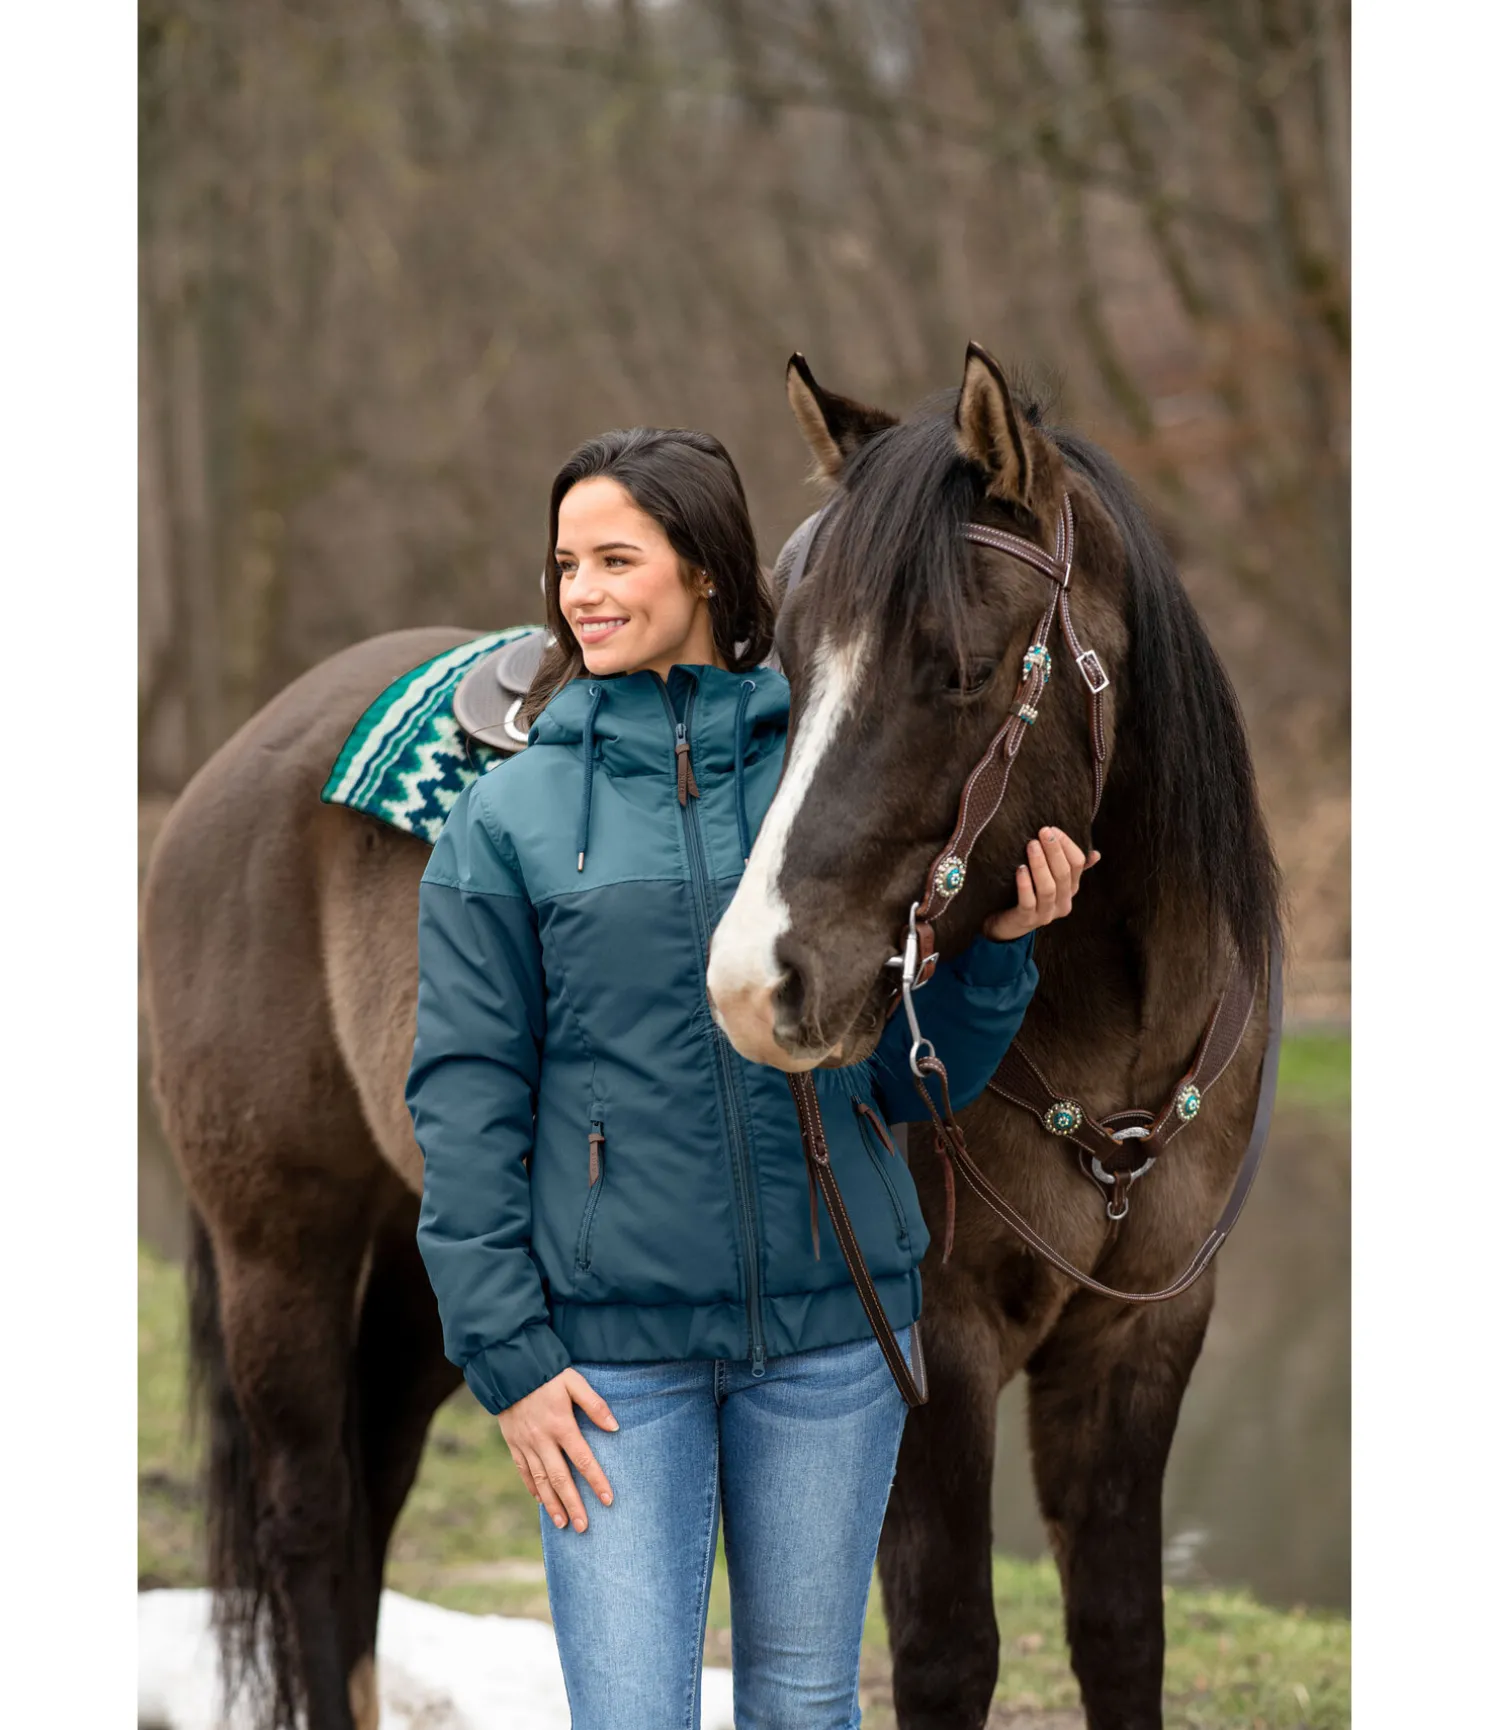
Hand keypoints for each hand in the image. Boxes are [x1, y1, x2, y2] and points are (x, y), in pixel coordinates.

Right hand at [496, 1367, 618, 1531]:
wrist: (509, 1368)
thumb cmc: (547, 1374)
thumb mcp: (574, 1381)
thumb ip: (595, 1404)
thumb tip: (615, 1427)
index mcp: (560, 1424)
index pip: (583, 1459)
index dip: (596, 1480)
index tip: (608, 1500)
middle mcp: (542, 1439)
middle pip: (560, 1478)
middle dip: (573, 1504)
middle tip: (584, 1527)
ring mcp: (525, 1444)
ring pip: (540, 1481)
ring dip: (552, 1504)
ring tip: (564, 1524)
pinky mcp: (513, 1443)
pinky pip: (523, 1471)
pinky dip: (533, 1488)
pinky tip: (542, 1502)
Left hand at [982, 827, 1098, 941]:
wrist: (1007, 923)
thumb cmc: (1030, 894)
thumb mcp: (1051, 880)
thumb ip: (1070, 867)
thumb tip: (1096, 854)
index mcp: (1071, 890)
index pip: (1078, 864)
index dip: (1067, 845)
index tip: (1053, 829)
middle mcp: (1063, 903)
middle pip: (1064, 874)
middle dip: (1054, 851)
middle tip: (1043, 831)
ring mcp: (1046, 914)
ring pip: (1048, 888)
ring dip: (1040, 865)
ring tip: (1032, 845)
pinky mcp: (1027, 920)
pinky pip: (1028, 902)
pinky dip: (1025, 885)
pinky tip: (1020, 869)